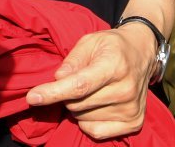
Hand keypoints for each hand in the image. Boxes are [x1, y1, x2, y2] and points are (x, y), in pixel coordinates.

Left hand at [25, 24, 152, 139]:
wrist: (142, 52)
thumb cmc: (112, 46)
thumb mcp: (90, 41)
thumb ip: (72, 60)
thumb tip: (57, 79)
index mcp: (114, 66)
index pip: (79, 86)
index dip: (53, 93)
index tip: (32, 98)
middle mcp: (125, 90)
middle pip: (77, 104)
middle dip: (66, 94)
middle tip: (76, 79)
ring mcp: (131, 109)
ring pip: (83, 118)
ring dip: (77, 107)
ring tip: (90, 89)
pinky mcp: (134, 123)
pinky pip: (96, 132)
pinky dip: (87, 121)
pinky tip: (94, 105)